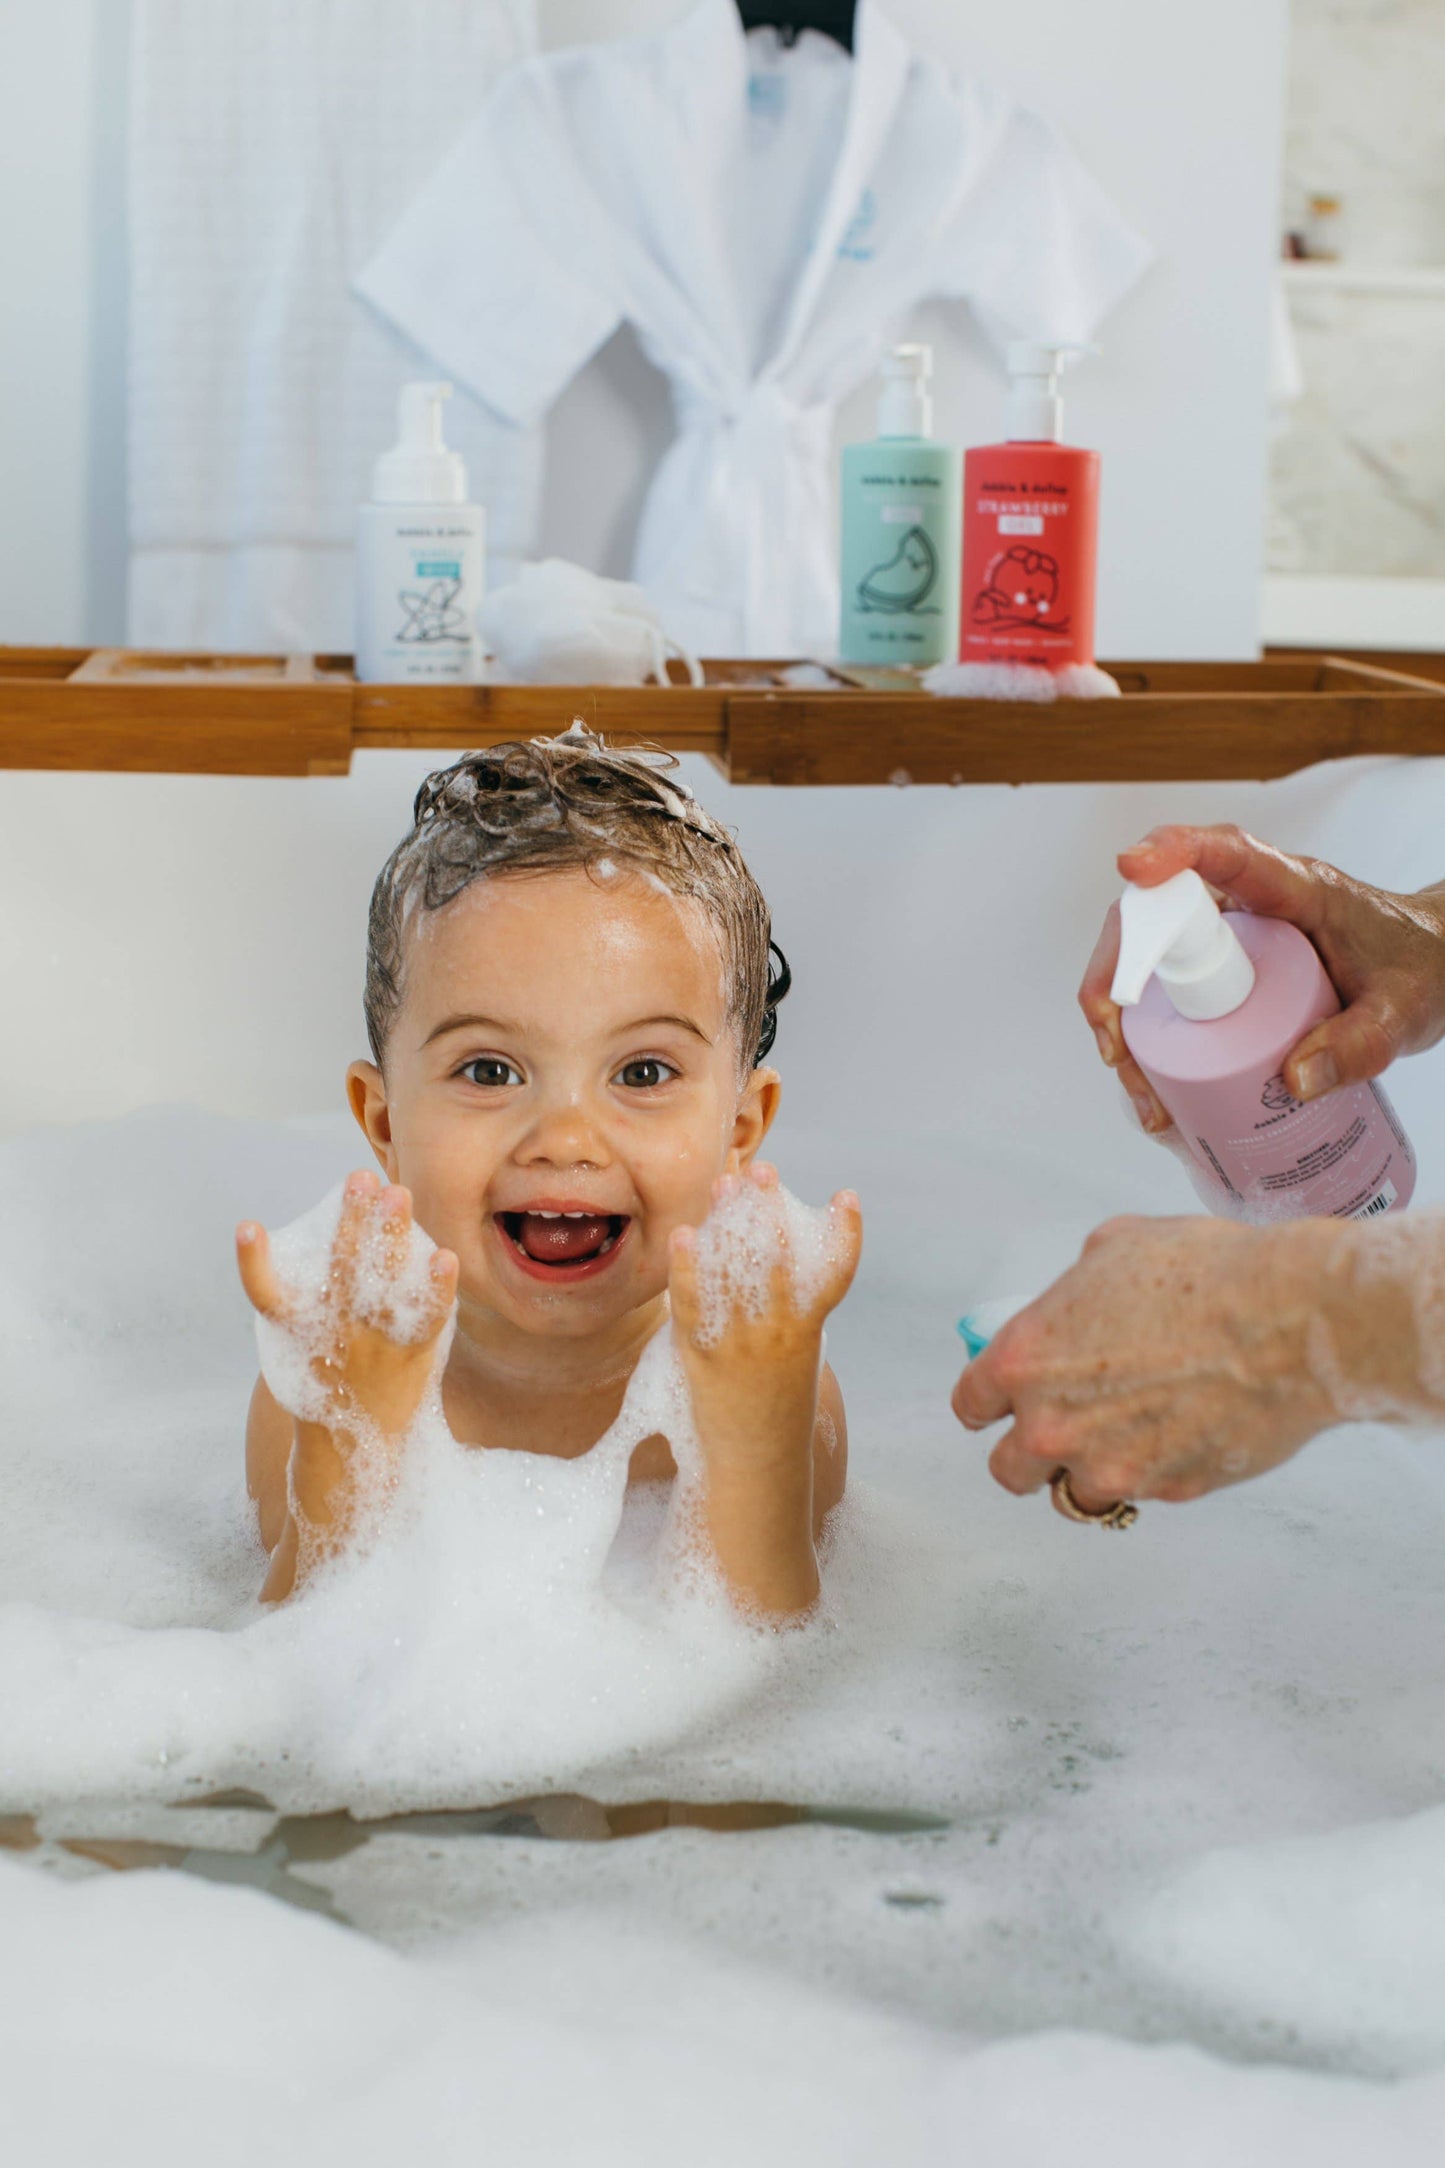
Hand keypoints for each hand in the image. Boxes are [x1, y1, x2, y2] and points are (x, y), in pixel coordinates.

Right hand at [236, 1169, 457, 1443]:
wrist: (356, 1452)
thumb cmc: (330, 1383)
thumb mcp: (303, 1348)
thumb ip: (311, 1301)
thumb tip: (340, 1234)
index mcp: (297, 1333)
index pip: (266, 1295)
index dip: (253, 1263)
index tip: (247, 1228)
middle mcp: (332, 1335)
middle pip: (337, 1271)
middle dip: (349, 1221)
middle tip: (358, 1178)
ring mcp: (373, 1346)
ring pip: (379, 1285)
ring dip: (389, 1237)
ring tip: (397, 1193)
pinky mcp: (412, 1357)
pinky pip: (426, 1320)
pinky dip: (435, 1289)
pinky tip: (445, 1257)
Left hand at [668, 1164, 860, 1446]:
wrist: (754, 1469)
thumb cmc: (775, 1414)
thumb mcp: (796, 1362)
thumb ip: (788, 1318)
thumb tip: (763, 1262)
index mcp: (809, 1333)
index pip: (835, 1276)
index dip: (846, 1235)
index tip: (847, 1198)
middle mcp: (778, 1333)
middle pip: (777, 1258)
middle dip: (769, 1210)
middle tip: (763, 1170)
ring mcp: (739, 1344)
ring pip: (735, 1271)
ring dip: (728, 1223)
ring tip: (725, 1184)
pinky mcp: (701, 1358)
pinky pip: (691, 1305)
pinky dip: (688, 1269)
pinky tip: (685, 1237)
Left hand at [951, 1213, 1348, 1510]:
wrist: (1288, 1319)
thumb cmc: (1206, 1272)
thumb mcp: (1116, 1246)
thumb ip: (1076, 1289)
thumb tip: (1081, 1302)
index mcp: (1026, 1359)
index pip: (971, 1404)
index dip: (988, 1403)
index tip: (1000, 1405)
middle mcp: (1054, 1423)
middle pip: (1008, 1469)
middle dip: (1031, 1453)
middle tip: (1063, 1429)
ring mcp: (1110, 1466)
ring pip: (1075, 1495)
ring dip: (1092, 1472)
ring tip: (1126, 1438)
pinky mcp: (1168, 1491)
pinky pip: (1144, 1493)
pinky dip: (1153, 1473)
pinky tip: (1181, 1434)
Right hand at [1080, 824, 1444, 1133]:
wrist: (1430, 969)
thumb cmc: (1420, 970)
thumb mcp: (1404, 1013)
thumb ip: (1361, 1044)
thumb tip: (1294, 1081)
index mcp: (1293, 888)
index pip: (1225, 853)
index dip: (1174, 851)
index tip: (1133, 866)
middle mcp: (1247, 906)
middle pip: (1155, 916)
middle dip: (1117, 977)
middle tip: (1117, 1048)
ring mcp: (1229, 941)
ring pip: (1150, 963)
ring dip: (1124, 1023)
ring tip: (1144, 1094)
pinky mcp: (1223, 975)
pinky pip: (1168, 997)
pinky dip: (1148, 1042)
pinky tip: (1159, 1096)